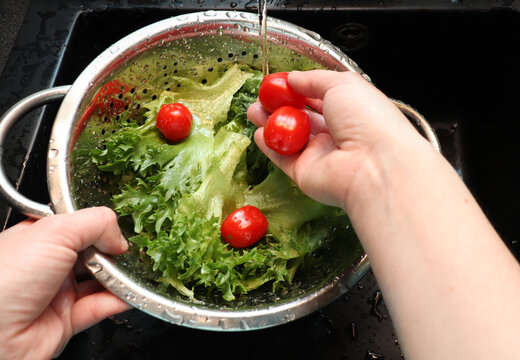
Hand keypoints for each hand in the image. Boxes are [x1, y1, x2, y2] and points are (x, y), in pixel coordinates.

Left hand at [0, 207, 129, 358]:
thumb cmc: (3, 280)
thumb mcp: (55, 232)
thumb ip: (96, 223)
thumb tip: (119, 237)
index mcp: (39, 237)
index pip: (79, 224)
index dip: (100, 225)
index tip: (117, 228)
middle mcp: (47, 264)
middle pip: (93, 252)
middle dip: (112, 252)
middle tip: (123, 253)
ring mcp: (57, 293)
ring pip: (100, 280)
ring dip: (119, 277)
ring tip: (131, 273)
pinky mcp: (66, 321)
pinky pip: (100, 308)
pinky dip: (118, 301)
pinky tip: (129, 293)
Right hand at [247, 70, 432, 210]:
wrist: (374, 165)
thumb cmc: (368, 120)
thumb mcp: (342, 84)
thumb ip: (314, 79)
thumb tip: (294, 78)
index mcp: (350, 110)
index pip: (319, 97)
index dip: (298, 89)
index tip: (278, 83)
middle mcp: (336, 133)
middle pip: (302, 118)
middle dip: (279, 106)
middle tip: (261, 98)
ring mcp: (321, 155)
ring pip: (290, 137)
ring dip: (271, 124)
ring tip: (254, 111)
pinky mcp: (306, 173)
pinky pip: (284, 159)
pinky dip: (270, 147)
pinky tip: (259, 135)